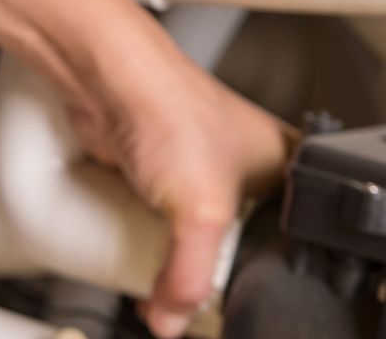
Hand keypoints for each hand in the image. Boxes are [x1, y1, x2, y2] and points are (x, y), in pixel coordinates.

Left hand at [70, 48, 294, 338]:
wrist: (104, 72)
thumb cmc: (167, 103)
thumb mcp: (203, 211)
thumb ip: (191, 277)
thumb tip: (171, 316)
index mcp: (280, 167)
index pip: (282, 241)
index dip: (256, 271)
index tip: (222, 288)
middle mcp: (237, 165)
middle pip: (231, 243)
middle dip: (204, 265)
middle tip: (185, 282)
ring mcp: (186, 167)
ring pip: (182, 233)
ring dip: (166, 253)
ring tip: (156, 258)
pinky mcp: (144, 169)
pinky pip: (144, 219)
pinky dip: (136, 234)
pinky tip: (131, 239)